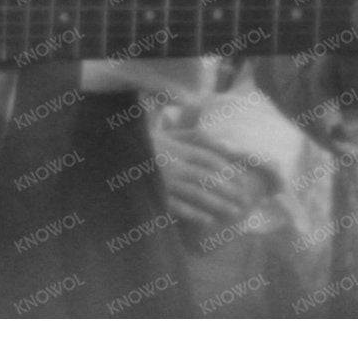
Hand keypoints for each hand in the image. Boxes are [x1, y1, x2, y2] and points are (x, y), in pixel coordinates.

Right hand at [154, 128, 272, 233]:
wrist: (111, 154)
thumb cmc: (145, 145)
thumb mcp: (168, 135)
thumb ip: (194, 138)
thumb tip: (227, 144)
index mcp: (174, 147)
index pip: (207, 158)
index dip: (227, 170)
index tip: (243, 181)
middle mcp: (171, 163)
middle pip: (206, 177)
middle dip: (228, 190)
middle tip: (246, 200)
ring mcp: (162, 180)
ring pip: (195, 193)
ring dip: (217, 204)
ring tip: (234, 213)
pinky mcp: (153, 194)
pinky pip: (176, 206)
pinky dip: (194, 214)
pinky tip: (209, 221)